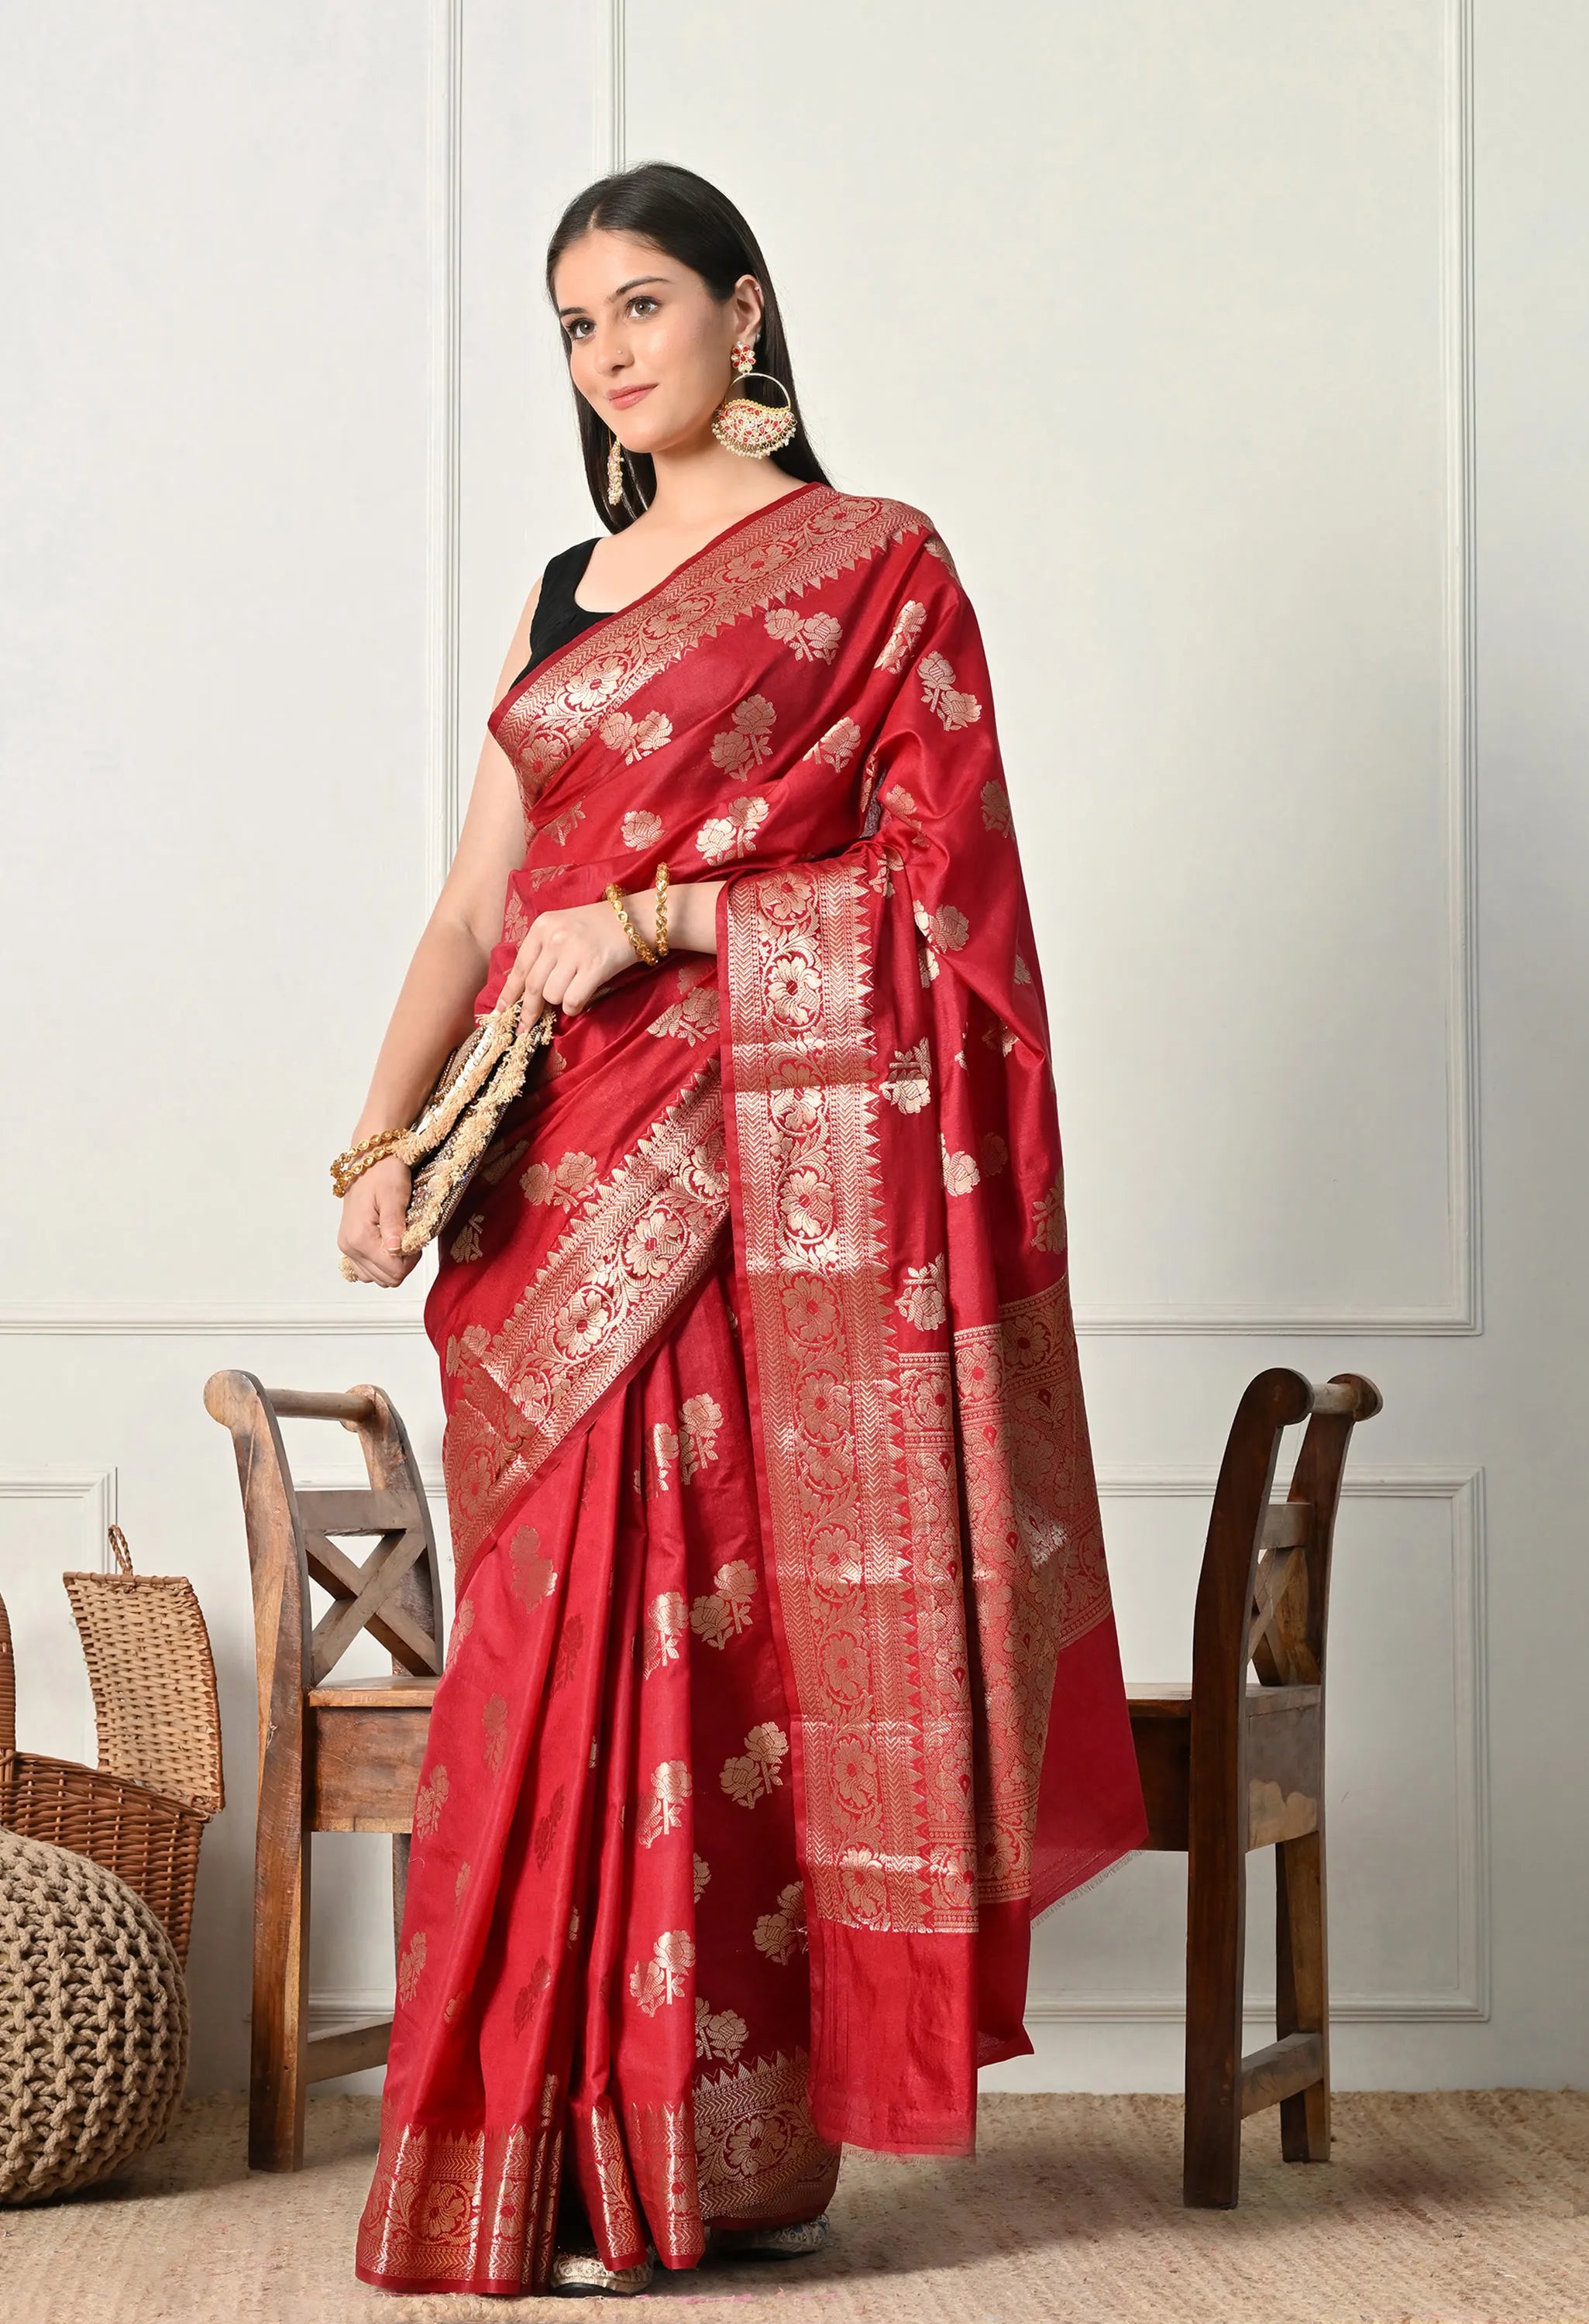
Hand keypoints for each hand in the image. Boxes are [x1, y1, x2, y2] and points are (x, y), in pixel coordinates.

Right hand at [337, 1154, 421, 1286]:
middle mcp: (349, 1246)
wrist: (368, 1159)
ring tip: (399, 1238)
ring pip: (377, 1277)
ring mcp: (347, 1247)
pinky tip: (388, 1244)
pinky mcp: (348, 1245)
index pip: (394, 1271)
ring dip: (393, 1264)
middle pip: (386, 1278)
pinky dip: (380, 1263)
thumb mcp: (395, 1194)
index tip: (415, 1236)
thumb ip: (394, 1223)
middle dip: (404, 1262)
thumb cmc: (384, 1172)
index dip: (412, 1258)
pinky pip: (366, 1269)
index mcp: (360, 1237)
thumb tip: (396, 1249)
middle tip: (409, 1236)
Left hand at [497, 897, 650, 1020]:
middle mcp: (555, 937)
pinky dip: (574, 1007)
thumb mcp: (564, 927)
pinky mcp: (594, 966)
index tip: (502, 1010)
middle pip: (533, 985)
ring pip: (552, 995)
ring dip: (560, 1002)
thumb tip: (525, 988)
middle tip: (527, 1026)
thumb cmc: (600, 926)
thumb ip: (544, 951)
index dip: (509, 993)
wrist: (638, 918)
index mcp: (543, 926)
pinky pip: (572, 1000)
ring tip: (574, 992)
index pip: (519, 966)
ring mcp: (574, 951)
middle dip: (529, 1010)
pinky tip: (582, 1000)